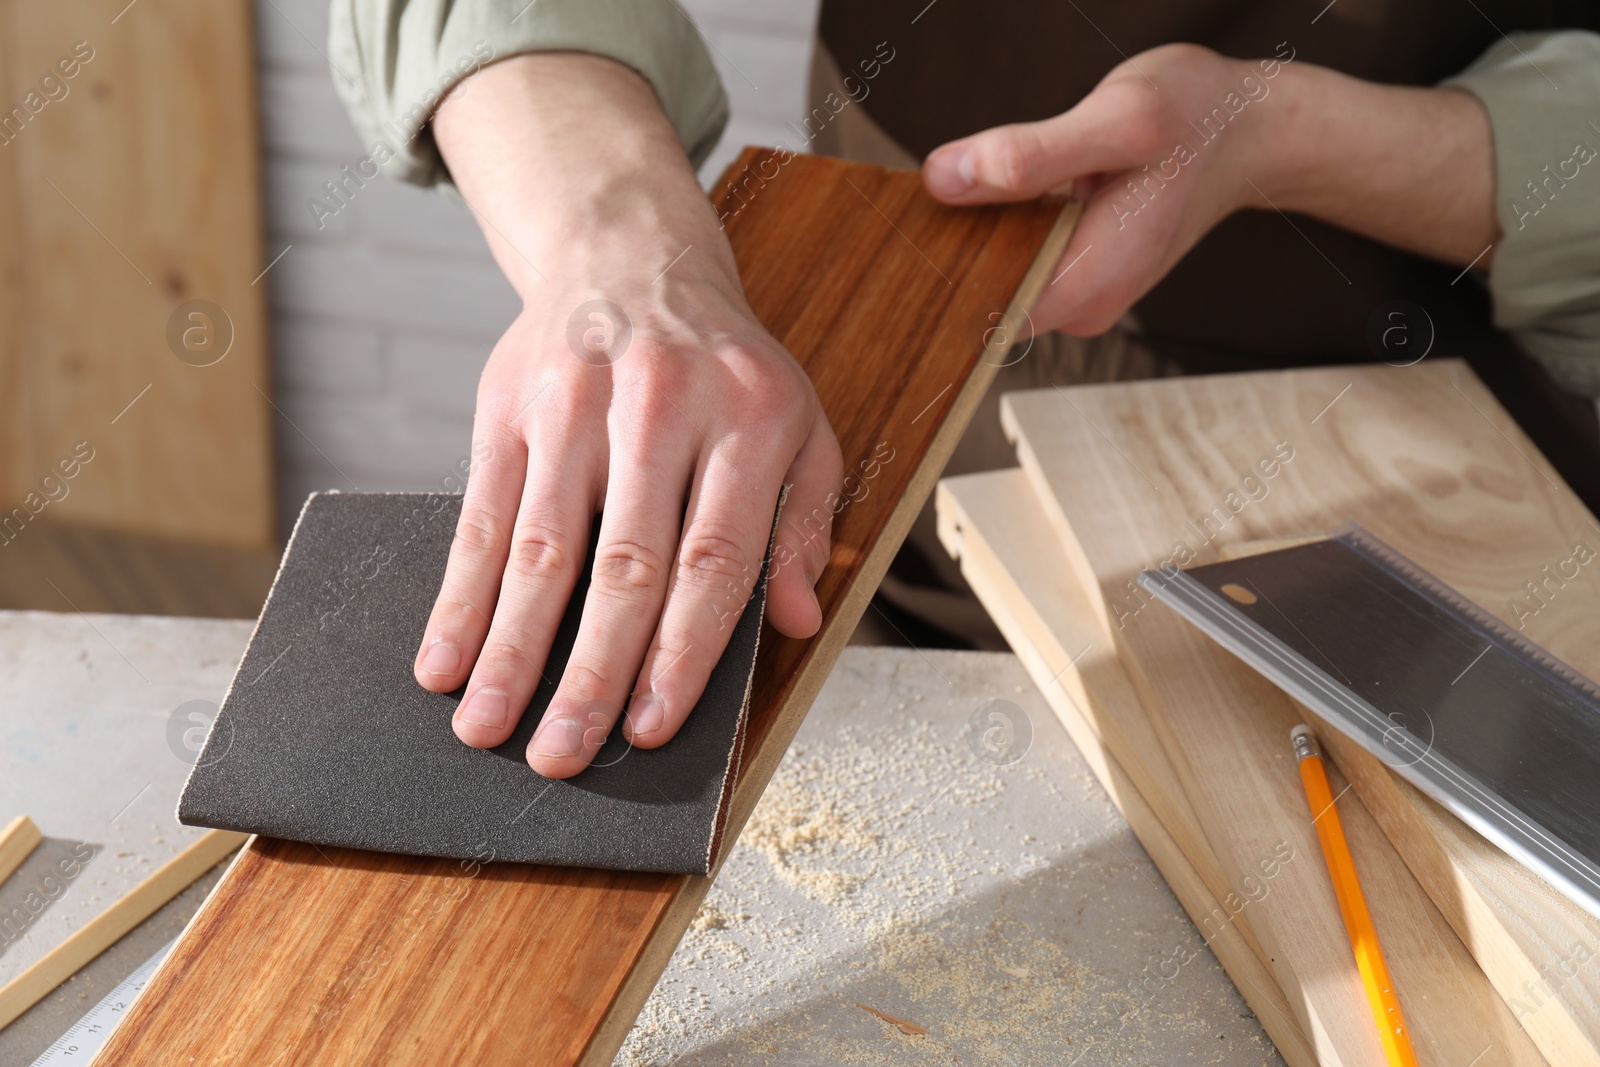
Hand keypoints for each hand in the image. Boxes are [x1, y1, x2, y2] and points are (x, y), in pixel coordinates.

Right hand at [422, 54, 840, 778]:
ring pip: (540, 548)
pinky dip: (459, 597)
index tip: (651, 725)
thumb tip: (796, 622)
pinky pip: (479, 515)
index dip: (682, 650)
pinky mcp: (510, 409)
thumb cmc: (726, 369)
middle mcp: (660, 410)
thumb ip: (803, 523)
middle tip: (563, 756)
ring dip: (510, 648)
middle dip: (591, 672)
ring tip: (488, 729)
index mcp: (746, 420)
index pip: (714, 557)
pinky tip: (444, 660)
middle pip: (624, 565)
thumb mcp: (800, 427)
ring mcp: (576, 406)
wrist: (633, 258)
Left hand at [921, 43, 1495, 334]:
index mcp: (1088, 285)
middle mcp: (1083, 306)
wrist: (1251, 128)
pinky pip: (1015, 259)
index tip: (901, 235)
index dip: (933, 275)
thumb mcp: (1116, 120)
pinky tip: (985, 189)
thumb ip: (1029, 155)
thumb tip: (945, 179)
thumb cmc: (1196, 118)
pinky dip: (994, 227)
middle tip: (917, 197)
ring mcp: (1081, 293)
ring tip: (948, 186)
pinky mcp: (1078, 270)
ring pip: (996, 277)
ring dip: (968, 236)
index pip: (978, 312)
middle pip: (981, 297)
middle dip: (945, 252)